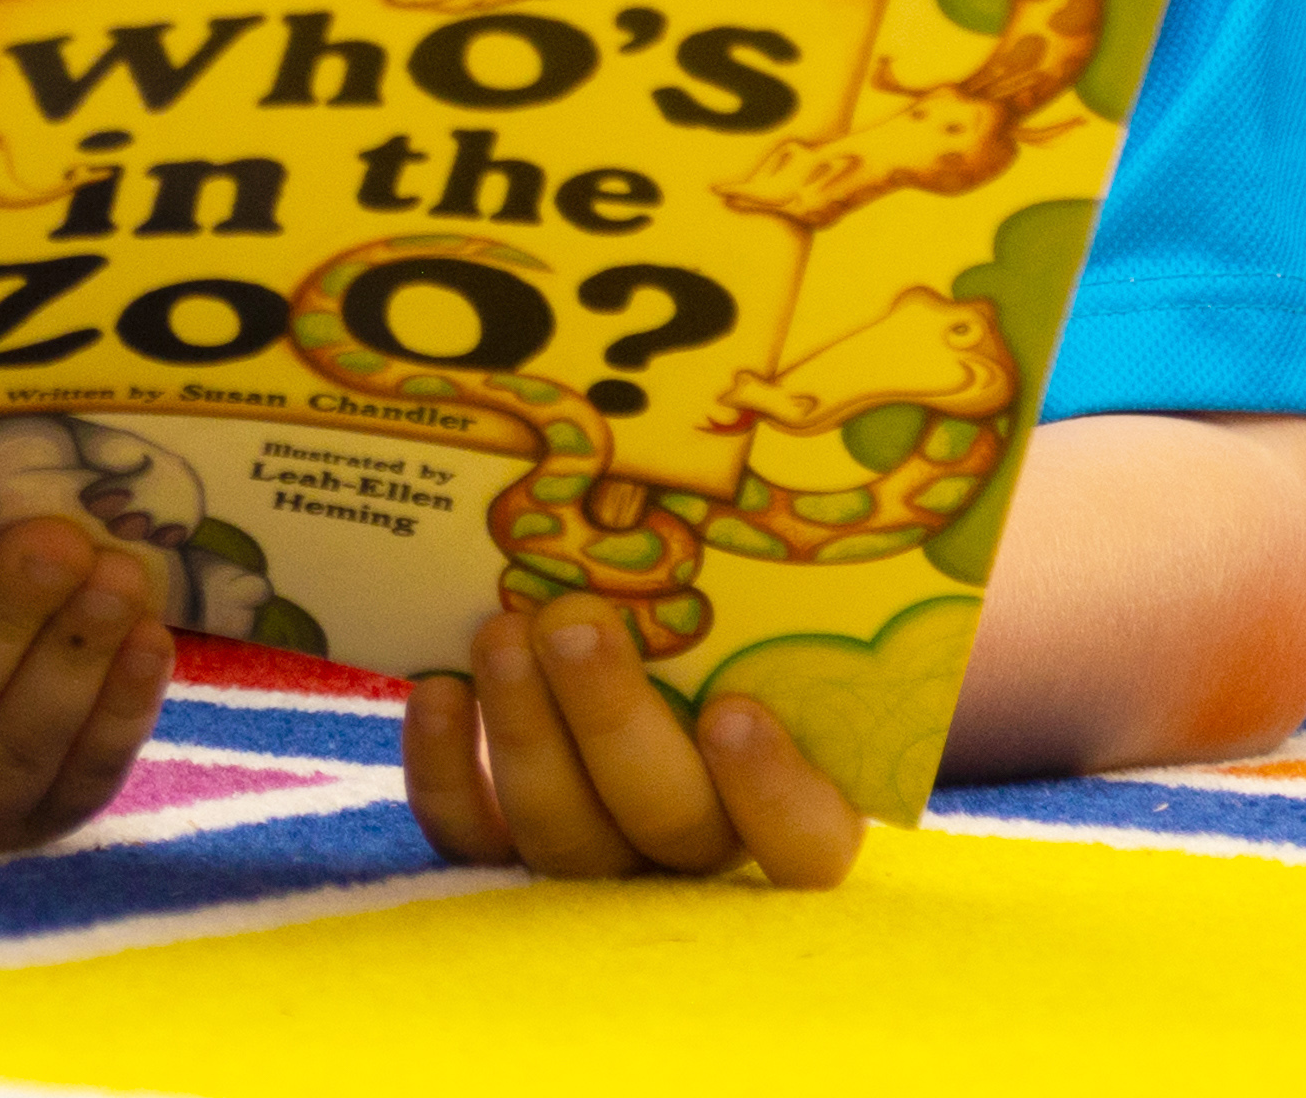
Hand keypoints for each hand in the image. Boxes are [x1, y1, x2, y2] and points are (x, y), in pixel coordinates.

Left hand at [399, 595, 858, 886]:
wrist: (639, 631)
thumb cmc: (737, 614)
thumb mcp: (780, 597)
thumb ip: (797, 566)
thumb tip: (868, 448)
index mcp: (795, 800)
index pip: (806, 847)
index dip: (773, 793)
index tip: (736, 711)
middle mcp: (699, 847)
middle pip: (667, 820)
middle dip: (613, 719)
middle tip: (574, 621)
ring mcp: (602, 857)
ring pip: (565, 835)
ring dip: (526, 729)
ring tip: (501, 629)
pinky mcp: (508, 847)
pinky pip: (474, 839)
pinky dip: (446, 770)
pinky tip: (437, 687)